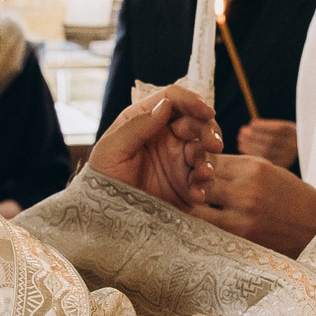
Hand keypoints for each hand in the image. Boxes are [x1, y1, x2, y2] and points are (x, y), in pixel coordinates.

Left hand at [88, 84, 219, 208]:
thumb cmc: (102, 177)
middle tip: (214, 145)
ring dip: (209, 160)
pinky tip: (197, 194)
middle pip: (196, 123)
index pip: (173, 100)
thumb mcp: (112, 149)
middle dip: (209, 131)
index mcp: (147, 120)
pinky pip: (202, 181)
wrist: (104, 214)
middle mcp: (167, 136)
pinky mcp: (186, 184)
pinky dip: (204, 186)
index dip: (192, 101)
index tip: (206, 111)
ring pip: (204, 151)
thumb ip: (138, 126)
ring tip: (203, 174)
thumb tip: (166, 104)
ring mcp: (178, 160)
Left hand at [189, 154, 315, 254]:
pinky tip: (200, 225)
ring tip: (191, 208)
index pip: (208, 160)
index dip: (197, 165)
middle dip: (190, 184)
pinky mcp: (242, 237)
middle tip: (186, 191)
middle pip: (199, 180)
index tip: (194, 172)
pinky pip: (208, 229)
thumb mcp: (269, 170)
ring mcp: (243, 215)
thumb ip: (237, 168)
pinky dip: (201, 225)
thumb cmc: (291, 197)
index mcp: (254, 167)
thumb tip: (201, 164)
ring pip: (197, 206)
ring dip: (192, 207)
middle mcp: (246, 189)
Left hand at [235, 118, 299, 168]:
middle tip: (242, 132)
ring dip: (250, 145)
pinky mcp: (282, 166)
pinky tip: (244, 148)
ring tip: (241, 139)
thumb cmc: (285, 136)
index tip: (251, 124)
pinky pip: (264, 160)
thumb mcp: (283, 128)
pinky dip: (252, 153)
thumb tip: (252, 125)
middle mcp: (293, 146)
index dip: (263, 126)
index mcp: (295, 134)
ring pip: (267, 151)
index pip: (278, 129)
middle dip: (254, 136)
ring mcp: (288, 158)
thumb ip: (270, 126)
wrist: (299, 152)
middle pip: (271, 141)